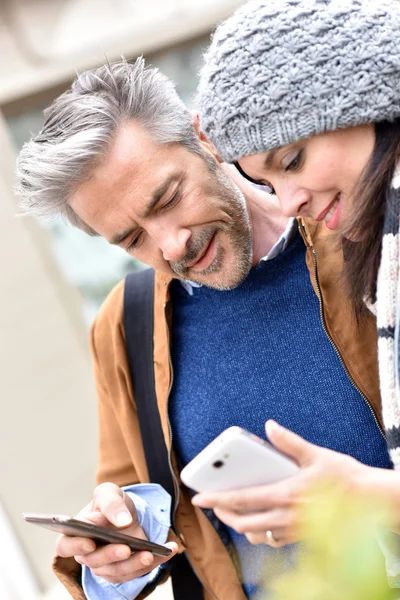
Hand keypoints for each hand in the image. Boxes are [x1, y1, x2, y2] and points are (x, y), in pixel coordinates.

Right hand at [56, 482, 177, 582]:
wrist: (126, 512)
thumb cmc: (111, 502)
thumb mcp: (109, 492)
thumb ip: (111, 503)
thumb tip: (121, 521)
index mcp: (76, 532)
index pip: (65, 546)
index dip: (75, 547)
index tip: (89, 543)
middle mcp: (88, 553)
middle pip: (94, 561)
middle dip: (111, 555)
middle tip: (126, 548)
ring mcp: (105, 565)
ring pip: (116, 572)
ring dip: (134, 565)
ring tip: (150, 554)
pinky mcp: (123, 571)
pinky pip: (136, 573)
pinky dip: (153, 563)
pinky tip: (167, 550)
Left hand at [192, 421, 363, 547]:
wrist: (371, 501)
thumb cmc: (345, 477)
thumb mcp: (316, 454)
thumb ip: (289, 442)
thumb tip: (270, 426)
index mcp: (285, 494)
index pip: (242, 499)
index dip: (217, 499)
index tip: (199, 498)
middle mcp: (286, 516)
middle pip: (243, 522)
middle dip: (224, 514)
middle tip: (214, 504)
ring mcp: (293, 530)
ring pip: (257, 534)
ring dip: (241, 525)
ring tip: (233, 512)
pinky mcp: (301, 536)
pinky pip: (273, 540)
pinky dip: (260, 533)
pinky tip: (259, 521)